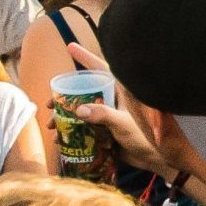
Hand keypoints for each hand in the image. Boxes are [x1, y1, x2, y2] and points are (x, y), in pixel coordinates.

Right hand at [62, 42, 168, 174]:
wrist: (155, 159)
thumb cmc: (145, 137)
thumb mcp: (123, 123)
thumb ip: (103, 115)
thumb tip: (79, 109)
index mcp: (120, 91)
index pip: (100, 68)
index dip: (85, 56)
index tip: (70, 46)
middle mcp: (112, 100)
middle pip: (85, 91)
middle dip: (65, 97)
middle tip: (50, 104)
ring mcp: (108, 115)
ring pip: (82, 111)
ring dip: (66, 117)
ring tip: (52, 125)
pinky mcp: (106, 130)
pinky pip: (85, 127)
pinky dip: (72, 132)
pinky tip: (61, 139)